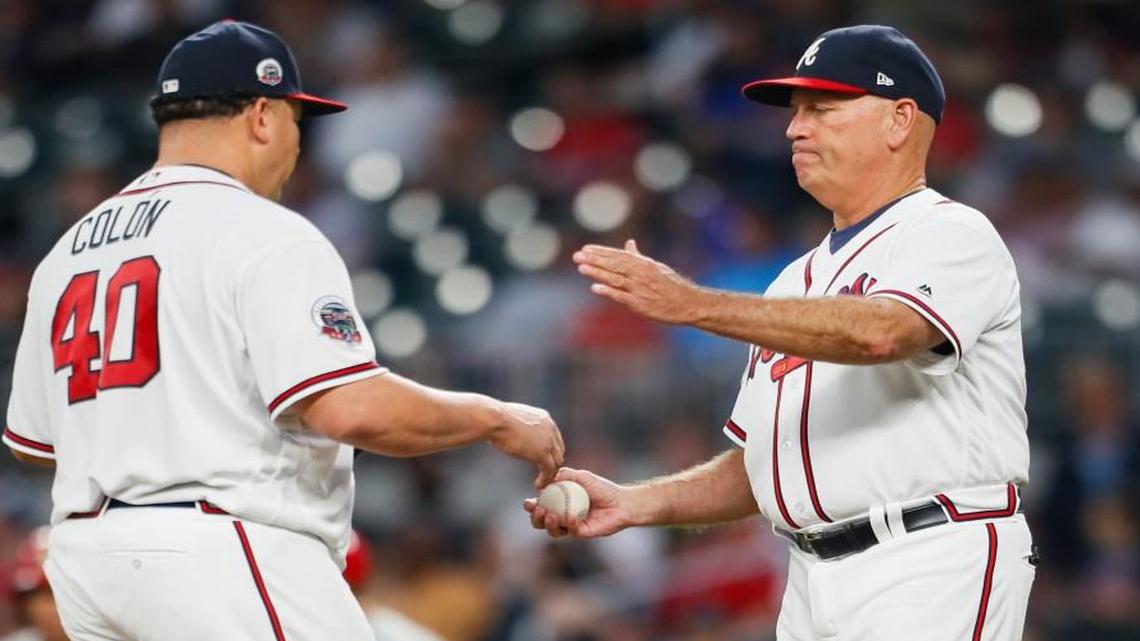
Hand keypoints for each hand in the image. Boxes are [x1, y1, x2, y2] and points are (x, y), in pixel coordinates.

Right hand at [486, 402, 564, 487]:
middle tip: (546, 474)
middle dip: (553, 463)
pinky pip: (549, 470)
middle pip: (559, 450)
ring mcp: (547, 441)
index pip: (554, 437)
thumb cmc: (496, 418)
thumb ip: (520, 426)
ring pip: (556, 462)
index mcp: (544, 418)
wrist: (495, 419)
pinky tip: (538, 485)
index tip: (545, 460)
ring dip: (550, 474)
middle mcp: (550, 428)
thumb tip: (511, 432)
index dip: (551, 450)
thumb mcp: (515, 419)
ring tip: (543, 483)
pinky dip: (545, 479)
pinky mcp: (541, 453)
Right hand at [523, 467, 633, 538]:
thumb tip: (543, 481)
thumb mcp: (581, 476)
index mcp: (559, 503)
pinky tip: (572, 517)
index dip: (531, 506)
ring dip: (548, 524)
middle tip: (538, 510)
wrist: (621, 501)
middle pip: (542, 522)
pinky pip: (571, 531)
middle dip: (535, 518)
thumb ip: (563, 474)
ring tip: (551, 515)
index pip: (540, 506)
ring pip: (553, 531)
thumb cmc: (602, 488)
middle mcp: (562, 516)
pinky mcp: (581, 533)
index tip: (528, 502)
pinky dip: (569, 524)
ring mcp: (571, 526)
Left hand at [573, 240, 700, 324]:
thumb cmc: (672, 285)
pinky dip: (608, 291)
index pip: (618, 255)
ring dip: (598, 273)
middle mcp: (641, 274)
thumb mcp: (656, 267)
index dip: (601, 252)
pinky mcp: (641, 304)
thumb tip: (629, 243)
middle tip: (577, 256)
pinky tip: (595, 288)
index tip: (586, 249)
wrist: (688, 303)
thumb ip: (639, 257)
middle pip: (614, 265)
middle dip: (595, 260)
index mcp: (644, 264)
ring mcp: (640, 289)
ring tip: (581, 267)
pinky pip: (622, 296)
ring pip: (615, 278)